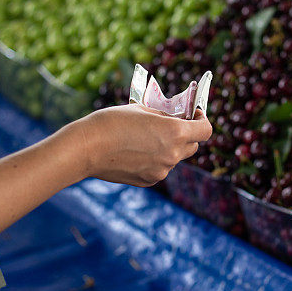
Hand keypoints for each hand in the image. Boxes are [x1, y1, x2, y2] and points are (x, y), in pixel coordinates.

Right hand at [72, 104, 211, 186]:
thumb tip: (174, 117)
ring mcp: (161, 171)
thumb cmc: (111, 122)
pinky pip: (159, 169)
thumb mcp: (142, 109)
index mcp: (175, 132)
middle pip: (193, 146)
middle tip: (170, 126)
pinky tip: (134, 153)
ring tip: (144, 139)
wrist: (86, 148)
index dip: (202, 121)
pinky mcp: (149, 181)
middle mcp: (172, 154)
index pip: (206, 130)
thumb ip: (163, 116)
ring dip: (168, 148)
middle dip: (186, 135)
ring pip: (174, 158)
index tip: (194, 115)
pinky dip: (154, 161)